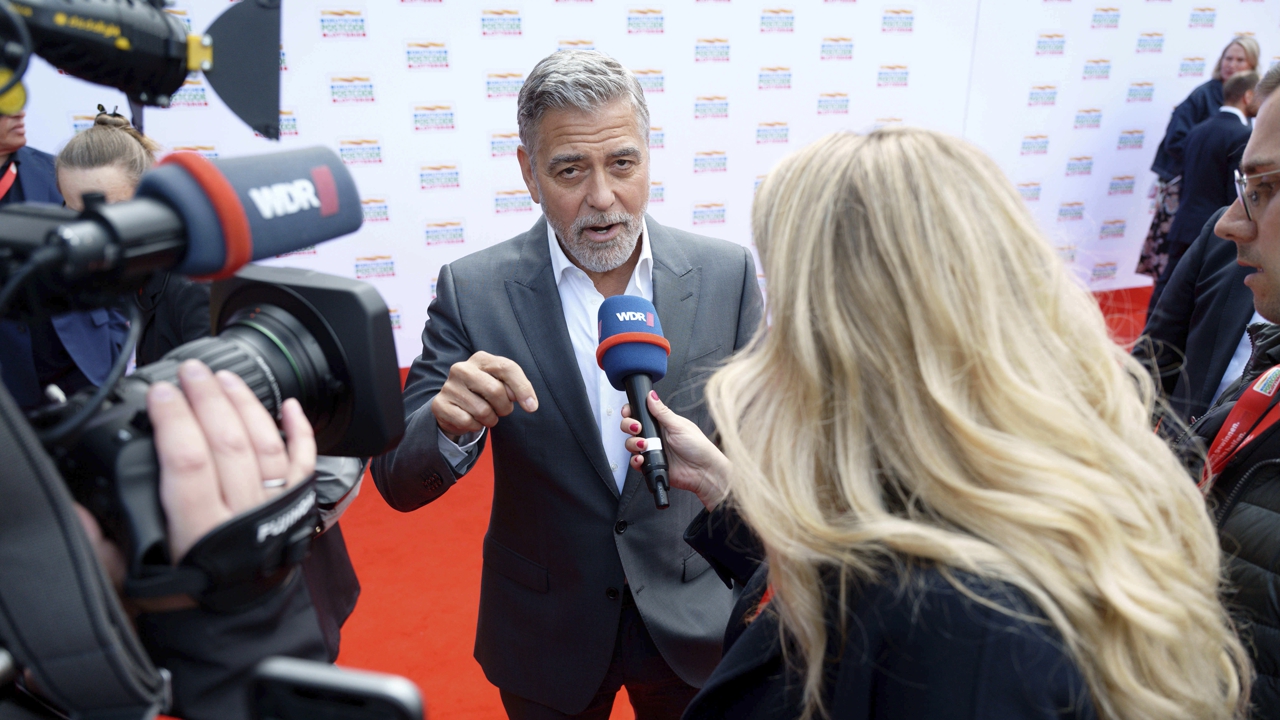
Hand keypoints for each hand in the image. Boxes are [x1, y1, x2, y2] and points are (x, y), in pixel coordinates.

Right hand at [75, 360, 315, 612]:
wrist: (237, 621)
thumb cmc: (189, 595)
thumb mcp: (139, 579)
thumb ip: (108, 547)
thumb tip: (82, 512)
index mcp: (200, 531)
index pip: (188, 461)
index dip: (174, 420)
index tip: (160, 393)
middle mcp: (243, 515)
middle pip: (228, 442)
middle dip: (208, 398)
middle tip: (191, 371)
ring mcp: (275, 507)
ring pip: (265, 444)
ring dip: (244, 404)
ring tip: (224, 377)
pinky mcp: (298, 506)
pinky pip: (304, 462)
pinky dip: (300, 431)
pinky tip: (289, 405)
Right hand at [433, 351, 538, 441]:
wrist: (454, 405)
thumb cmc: (484, 393)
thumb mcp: (501, 384)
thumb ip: (515, 388)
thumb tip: (529, 403)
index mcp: (481, 359)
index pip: (507, 368)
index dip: (523, 389)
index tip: (532, 407)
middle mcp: (462, 368)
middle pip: (496, 391)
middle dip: (504, 407)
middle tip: (500, 409)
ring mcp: (449, 386)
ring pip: (482, 411)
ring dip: (490, 419)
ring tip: (485, 414)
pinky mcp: (440, 405)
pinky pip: (468, 422)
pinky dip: (475, 426)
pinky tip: (470, 419)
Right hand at [621, 391, 729, 509]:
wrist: (703, 471)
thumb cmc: (698, 447)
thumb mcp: (679, 425)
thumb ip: (662, 412)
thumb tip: (651, 395)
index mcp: (661, 423)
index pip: (640, 413)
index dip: (631, 412)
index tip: (629, 412)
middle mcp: (654, 435)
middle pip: (631, 427)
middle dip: (629, 426)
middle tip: (637, 428)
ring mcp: (651, 450)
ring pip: (630, 444)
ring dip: (633, 443)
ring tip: (644, 445)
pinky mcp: (650, 464)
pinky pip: (635, 462)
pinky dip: (635, 461)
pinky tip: (642, 459)